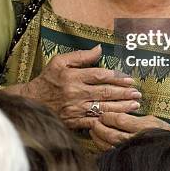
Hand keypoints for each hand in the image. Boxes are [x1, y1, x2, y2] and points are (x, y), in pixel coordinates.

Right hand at [13, 45, 141, 129]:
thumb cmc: (47, 79)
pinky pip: (94, 122)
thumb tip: (99, 48)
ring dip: (121, 107)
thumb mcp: (60, 61)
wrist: (32, 101)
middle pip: (105, 93)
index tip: (130, 79)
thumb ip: (81, 56)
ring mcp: (76, 109)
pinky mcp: (75, 121)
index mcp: (73, 77)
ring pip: (103, 108)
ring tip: (134, 105)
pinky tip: (118, 120)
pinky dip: (107, 121)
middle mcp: (76, 93)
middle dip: (124, 93)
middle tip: (137, 93)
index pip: (100, 76)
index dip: (117, 77)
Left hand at [89, 112, 169, 149]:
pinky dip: (102, 147)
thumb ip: (134, 116)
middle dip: (99, 126)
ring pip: (108, 145)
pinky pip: (111, 154)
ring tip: (93, 129)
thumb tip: (117, 111)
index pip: (119, 120)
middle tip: (94, 120)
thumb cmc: (164, 133)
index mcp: (142, 127)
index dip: (108, 116)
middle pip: (111, 133)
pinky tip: (99, 141)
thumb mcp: (152, 120)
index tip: (103, 113)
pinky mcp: (128, 160)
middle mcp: (135, 140)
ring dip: (98, 137)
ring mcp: (131, 151)